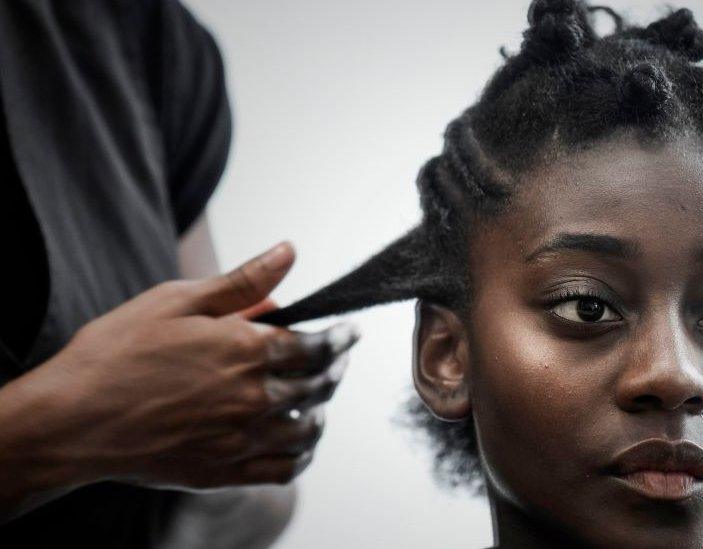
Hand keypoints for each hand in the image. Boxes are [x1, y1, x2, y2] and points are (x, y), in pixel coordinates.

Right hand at [20, 242, 357, 489]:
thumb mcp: (178, 300)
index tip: (350, 334)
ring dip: (321, 411)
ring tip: (320, 402)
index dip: (340, 338)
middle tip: (338, 361)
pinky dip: (301, 457)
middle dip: (335, 369)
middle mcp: (253, 397)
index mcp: (246, 350)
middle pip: (318, 384)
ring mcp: (240, 438)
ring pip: (307, 428)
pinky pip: (282, 470)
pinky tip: (299, 444)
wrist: (69, 419)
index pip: (317, 344)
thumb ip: (243, 282)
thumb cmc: (116, 353)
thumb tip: (289, 252)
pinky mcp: (222, 471)